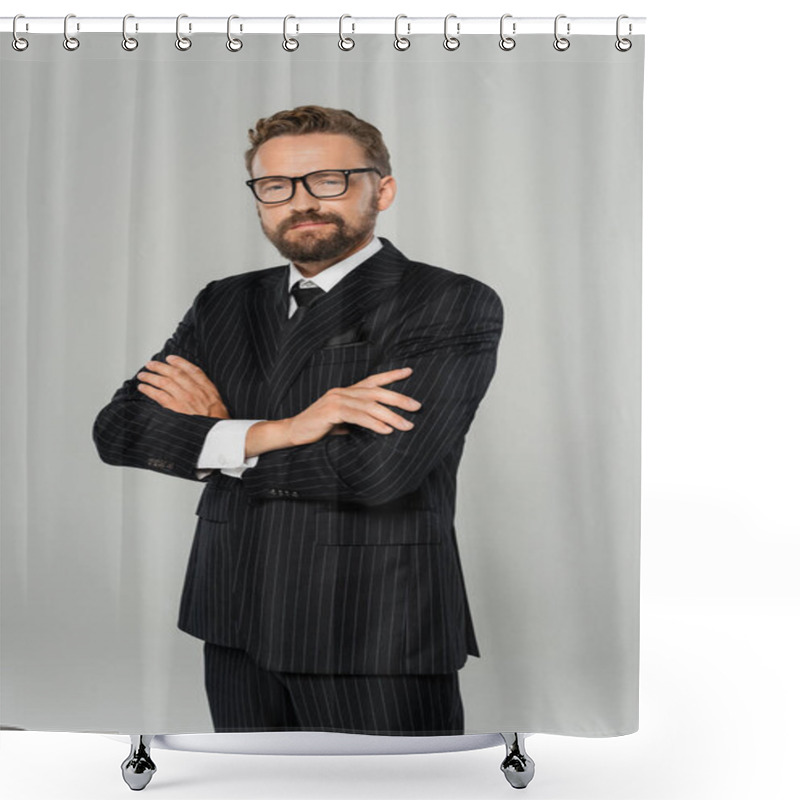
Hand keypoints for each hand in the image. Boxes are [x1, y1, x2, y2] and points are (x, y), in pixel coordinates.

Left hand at [136, 355, 230, 418]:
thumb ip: (206, 389)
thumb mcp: (217, 400)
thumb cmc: (216, 419)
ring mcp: (184, 398)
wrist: (215, 432)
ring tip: (143, 375)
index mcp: (206, 387)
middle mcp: (194, 390)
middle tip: (151, 364)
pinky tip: (143, 387)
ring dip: (151, 377)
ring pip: (164, 382)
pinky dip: (149, 389)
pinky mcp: (175, 408)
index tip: (170, 358)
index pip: (192, 370)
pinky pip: (159, 395)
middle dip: (161, 367)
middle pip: (175, 373)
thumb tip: (192, 381)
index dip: (180, 362)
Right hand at [285, 367, 419, 446]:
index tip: (409, 371)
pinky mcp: (331, 411)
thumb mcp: (341, 421)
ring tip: (406, 425)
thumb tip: (376, 426)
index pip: (373, 380)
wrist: (293, 432)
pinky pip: (358, 416)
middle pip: (376, 392)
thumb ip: (356, 419)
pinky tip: (386, 430)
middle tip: (417, 406)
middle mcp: (343, 392)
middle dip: (399, 398)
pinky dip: (374, 423)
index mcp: (346, 392)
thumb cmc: (317, 428)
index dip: (391, 375)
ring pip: (370, 405)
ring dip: (391, 416)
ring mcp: (337, 400)